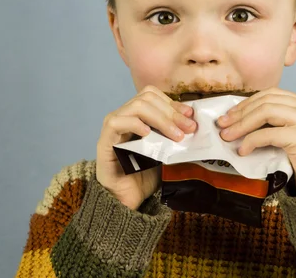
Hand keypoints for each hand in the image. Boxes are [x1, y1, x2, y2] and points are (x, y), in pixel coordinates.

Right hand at [96, 85, 196, 209]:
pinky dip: (135, 124)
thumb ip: (173, 134)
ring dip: (161, 119)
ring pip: (136, 107)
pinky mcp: (104, 140)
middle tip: (188, 128)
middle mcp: (123, 116)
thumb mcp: (164, 150)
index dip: (172, 103)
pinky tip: (148, 134)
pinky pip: (117, 123)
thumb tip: (191, 121)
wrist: (125, 199)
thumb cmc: (144, 175)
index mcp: (136, 115)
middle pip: (146, 98)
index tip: (190, 117)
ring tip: (176, 135)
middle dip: (171, 112)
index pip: (152, 95)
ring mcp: (112, 126)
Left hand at [217, 87, 295, 195]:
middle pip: (266, 101)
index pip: (272, 93)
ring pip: (266, 112)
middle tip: (222, 125)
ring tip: (228, 136)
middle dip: (241, 112)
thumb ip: (277, 121)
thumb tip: (240, 117)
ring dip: (242, 124)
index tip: (230, 114)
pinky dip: (251, 140)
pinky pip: (269, 134)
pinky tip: (243, 150)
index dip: (248, 102)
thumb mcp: (293, 133)